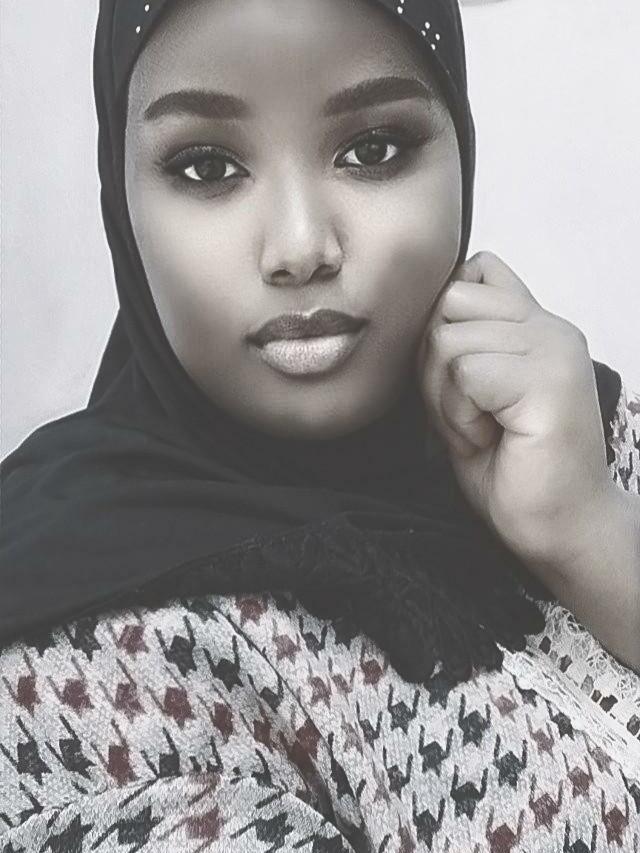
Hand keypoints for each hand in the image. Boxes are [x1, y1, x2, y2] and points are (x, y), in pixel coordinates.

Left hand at [415, 251, 615, 577]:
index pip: (473, 272)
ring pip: (448, 338)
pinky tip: (491, 437)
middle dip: (437, 366)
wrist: (557, 529)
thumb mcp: (469, 394)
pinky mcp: (549, 380)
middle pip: (448, 303)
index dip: (445, 326)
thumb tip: (424, 305)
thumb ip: (456, 346)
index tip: (466, 384)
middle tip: (473, 413)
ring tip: (485, 428)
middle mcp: (550, 327)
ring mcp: (554, 349)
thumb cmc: (510, 468)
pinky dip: (460, 414)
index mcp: (535, 325)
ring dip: (448, 397)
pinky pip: (464, 370)